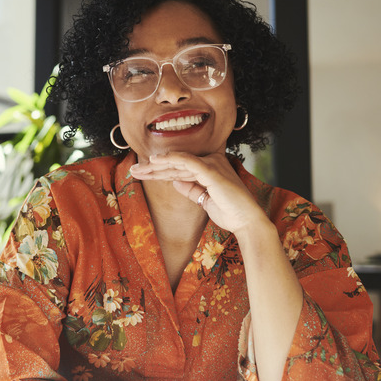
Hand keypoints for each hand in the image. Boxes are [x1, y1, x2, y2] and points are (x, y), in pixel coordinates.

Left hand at [129, 152, 267, 235]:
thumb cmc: (230, 212)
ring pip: (177, 162)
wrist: (246, 221)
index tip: (142, 174)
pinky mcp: (210, 170)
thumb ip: (191, 189)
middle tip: (133, 169)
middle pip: (176, 164)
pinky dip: (170, 159)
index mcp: (211, 167)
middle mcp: (212, 161)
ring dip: (155, 166)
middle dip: (153, 168)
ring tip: (137, 169)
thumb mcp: (205, 200)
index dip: (160, 171)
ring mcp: (211, 164)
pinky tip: (155, 160)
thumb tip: (175, 181)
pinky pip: (186, 160)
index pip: (180, 168)